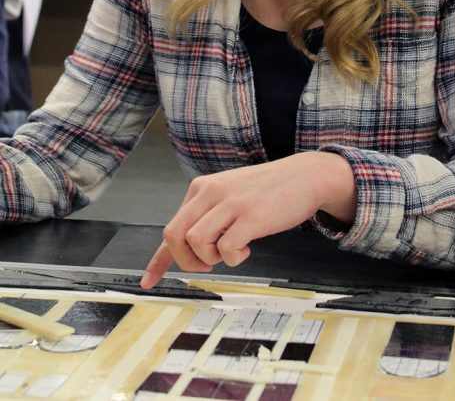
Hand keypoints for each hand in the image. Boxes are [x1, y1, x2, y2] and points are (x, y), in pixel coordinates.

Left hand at [140, 151, 356, 288]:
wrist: (304, 176)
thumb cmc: (268, 191)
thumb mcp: (230, 197)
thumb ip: (210, 216)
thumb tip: (190, 249)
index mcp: (202, 188)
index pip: (172, 226)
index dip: (158, 260)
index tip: (147, 281)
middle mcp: (211, 192)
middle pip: (174, 235)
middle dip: (186, 260)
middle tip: (208, 264)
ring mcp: (231, 202)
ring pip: (196, 242)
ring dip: (211, 259)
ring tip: (231, 252)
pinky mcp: (250, 215)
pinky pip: (226, 248)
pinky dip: (234, 258)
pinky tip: (247, 248)